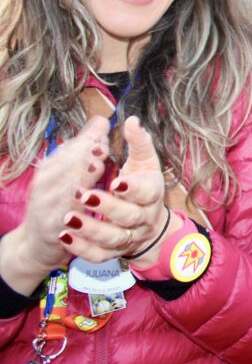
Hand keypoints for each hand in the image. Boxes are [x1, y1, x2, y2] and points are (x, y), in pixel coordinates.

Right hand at [0, 117, 108, 292]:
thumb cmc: (58, 202)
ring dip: (79, 178)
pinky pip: (62, 216)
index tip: (103, 130)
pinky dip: (73, 208)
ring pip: (63, 190)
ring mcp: (46, 207)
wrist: (36, 244)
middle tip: (102, 145)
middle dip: (83, 155)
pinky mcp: (50, 228)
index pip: (68, 151)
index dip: (86, 141)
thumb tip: (103, 120)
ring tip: (96, 166)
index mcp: (51, 169)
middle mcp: (45, 186)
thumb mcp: (69, 173)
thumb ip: (85, 148)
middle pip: (64, 167)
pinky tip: (86, 200)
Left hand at [60, 117, 169, 266]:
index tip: (115, 181)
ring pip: (112, 238)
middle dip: (106, 207)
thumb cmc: (143, 186)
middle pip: (128, 216)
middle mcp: (143, 218)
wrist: (148, 225)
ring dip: (90, 229)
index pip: (147, 192)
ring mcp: (129, 236)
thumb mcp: (145, 162)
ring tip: (67, 218)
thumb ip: (138, 142)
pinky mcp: (113, 251)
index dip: (132, 189)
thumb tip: (132, 120)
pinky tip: (65, 236)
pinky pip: (99, 255)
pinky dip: (82, 248)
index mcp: (152, 193)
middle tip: (82, 195)